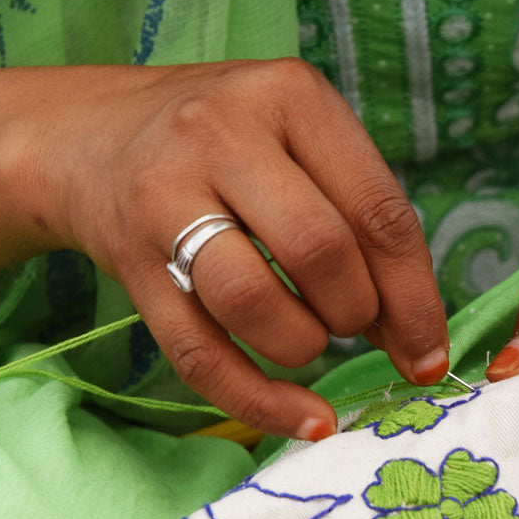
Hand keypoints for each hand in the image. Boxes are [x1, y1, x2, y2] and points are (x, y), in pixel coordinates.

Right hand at [0, 60, 448, 439]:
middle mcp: (222, 135)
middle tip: (355, 326)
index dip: (415, 298)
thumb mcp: (299, 143)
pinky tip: (303, 420)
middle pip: (320, 253)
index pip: (378, 213)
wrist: (90, 138)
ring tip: (311, 342)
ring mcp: (165, 196)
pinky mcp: (129, 261)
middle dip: (357, 314)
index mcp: (291, 98)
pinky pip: (199, 354)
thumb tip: (414, 333)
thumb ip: (359, 219)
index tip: (428, 352)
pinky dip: (260, 401)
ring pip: (254, 302)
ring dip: (305, 347)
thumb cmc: (224, 145)